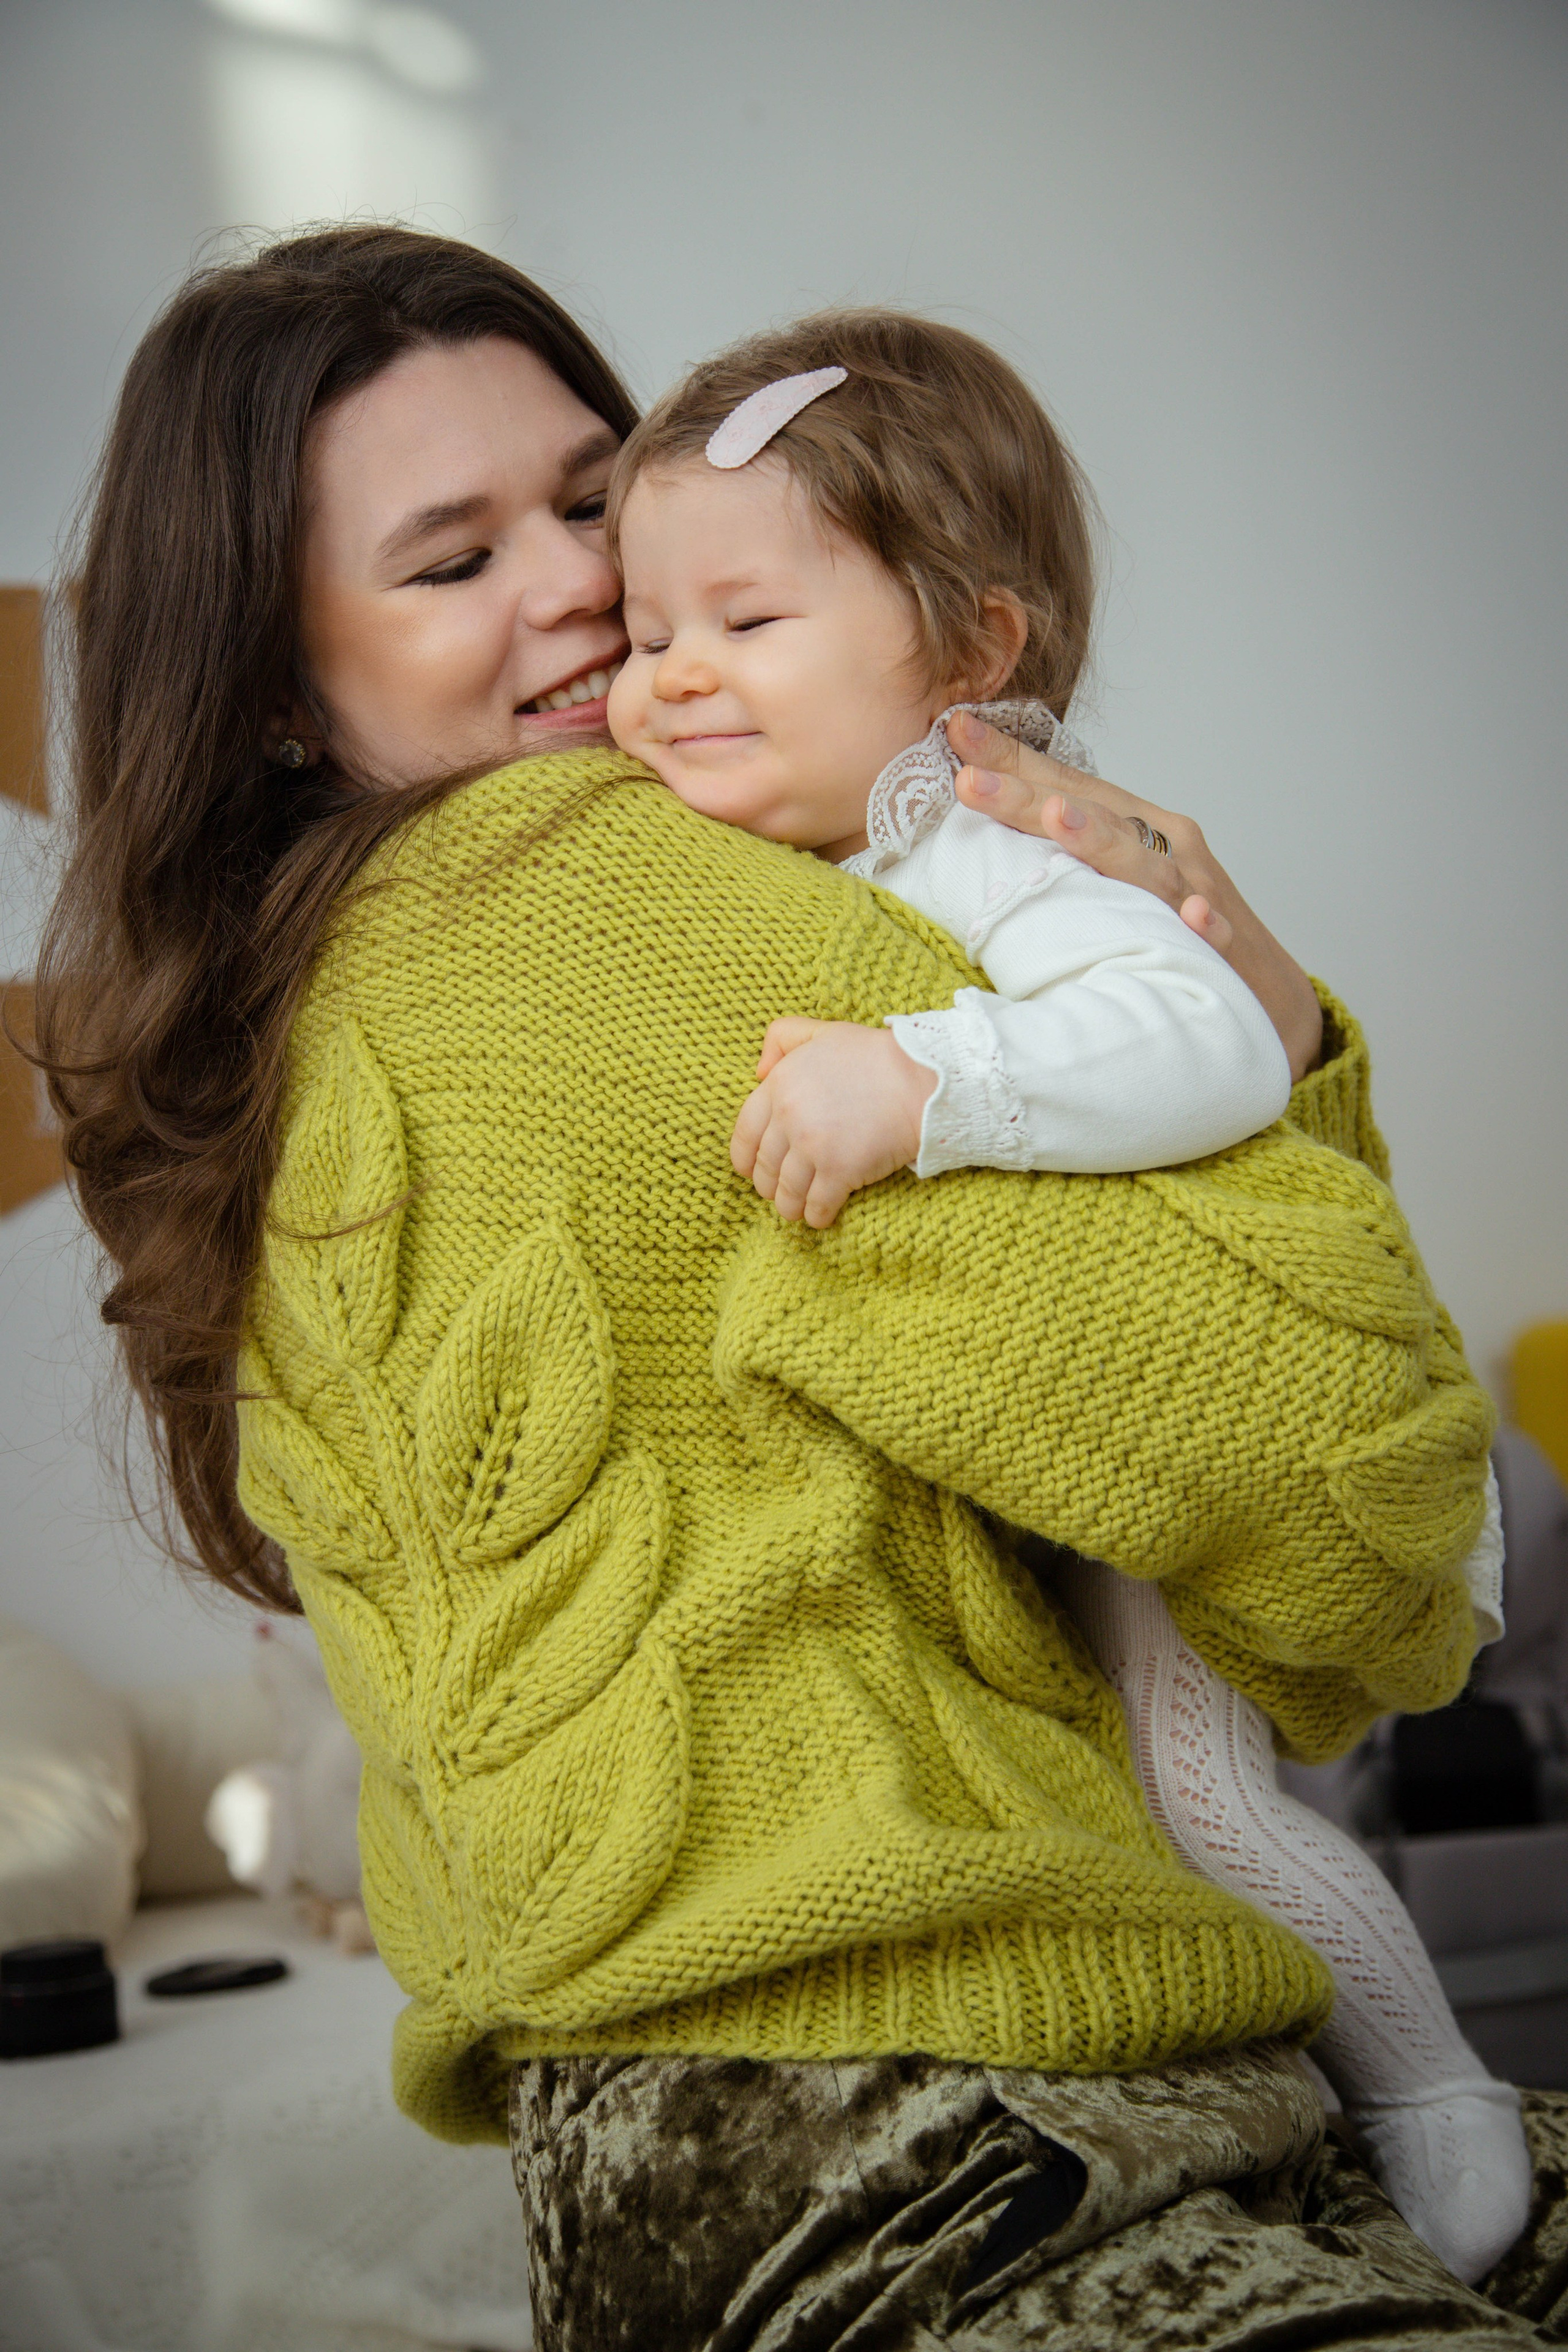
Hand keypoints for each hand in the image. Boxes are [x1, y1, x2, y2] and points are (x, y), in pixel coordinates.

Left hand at [730, 1018, 937, 1227]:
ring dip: (789, 1206)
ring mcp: (812, 1147)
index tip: (751, 1170)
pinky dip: (816, 1216)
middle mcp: (789, 1117)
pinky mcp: (839, 1171)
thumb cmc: (875, 1056)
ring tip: (798, 1209)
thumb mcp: (823, 1032)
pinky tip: (821, 1217)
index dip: (745, 1158)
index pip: (745, 1132)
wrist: (920, 1080)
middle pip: (764, 1167)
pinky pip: (817, 1205)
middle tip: (778, 1192)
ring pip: (786, 1192)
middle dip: (768, 1185)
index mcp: (779, 1085)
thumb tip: (757, 1073)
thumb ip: (783, 1038)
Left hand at [947, 711, 1322, 1080]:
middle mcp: (1162, 845)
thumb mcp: (1109, 884)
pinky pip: (1215, 932)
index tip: (955, 730)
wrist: (1262, 994)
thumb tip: (979, 846)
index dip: (1011, 759)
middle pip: (1090, 813)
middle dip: (1028, 794)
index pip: (1062, 785)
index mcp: (1129, 827)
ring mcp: (1195, 891)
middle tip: (968, 779)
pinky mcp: (1225, 947)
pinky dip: (1205, 921)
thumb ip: (1056, 859)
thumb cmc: (1172, 929)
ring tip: (1058, 819)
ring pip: (1146, 864)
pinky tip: (1194, 915)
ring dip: (1103, 840)